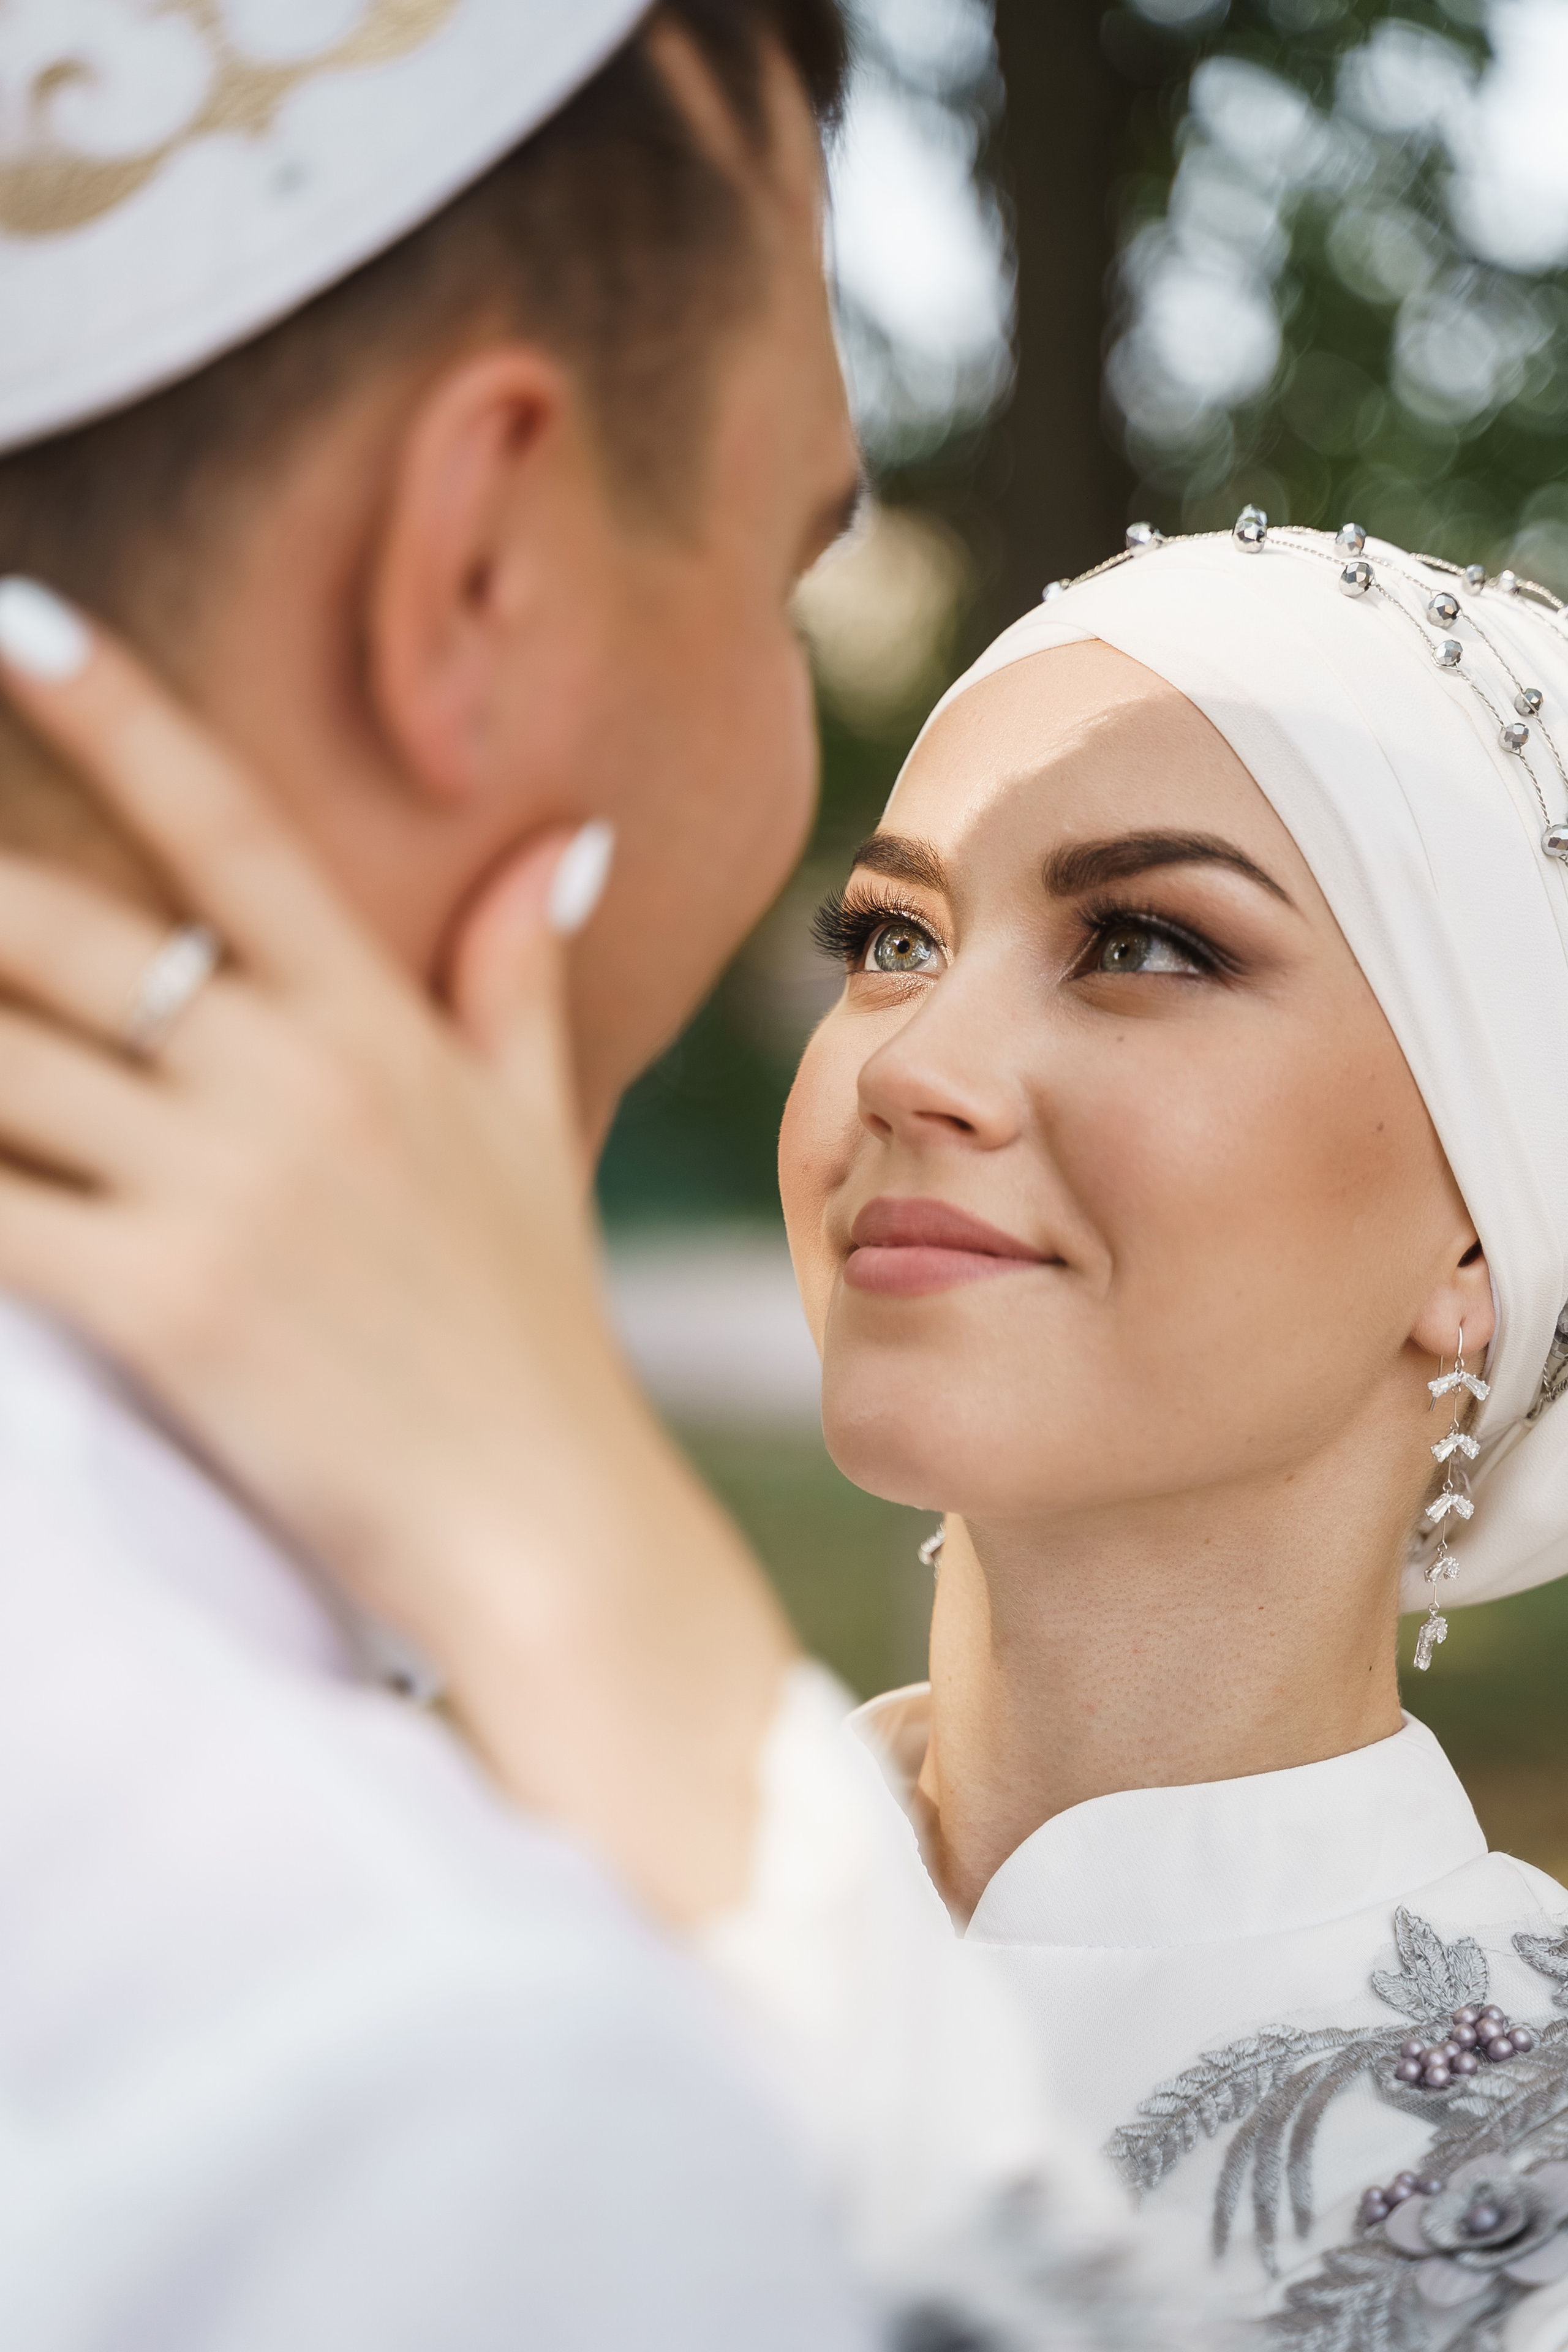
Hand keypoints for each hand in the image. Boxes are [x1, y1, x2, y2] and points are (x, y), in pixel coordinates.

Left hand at [0, 582, 795, 1920]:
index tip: (11, 620)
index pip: (233, 829)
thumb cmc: (530, 1330)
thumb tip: (569, 842)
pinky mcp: (164, 1308)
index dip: (113, 715)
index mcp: (376, 1028)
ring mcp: (227, 1192)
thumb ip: (517, 977)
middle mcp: (295, 1083)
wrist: (549, 1522)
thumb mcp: (537, 1134)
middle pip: (59, 932)